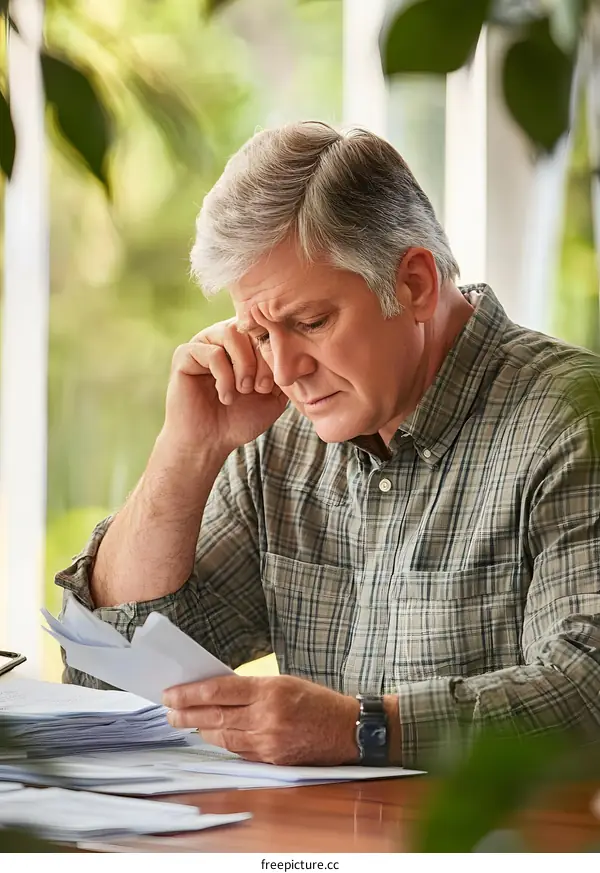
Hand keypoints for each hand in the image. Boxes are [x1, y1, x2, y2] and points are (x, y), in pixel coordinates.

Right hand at [161, 318, 287, 456]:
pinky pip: (211, 352)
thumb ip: (287, 375)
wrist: (210, 442)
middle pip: (250, 326)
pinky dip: (224, 376)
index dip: (277, 351)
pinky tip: (226, 397)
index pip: (267, 327)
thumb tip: (308, 359)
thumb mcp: (273, 397)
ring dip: (244, 365)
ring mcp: (203, 342)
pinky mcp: (185, 354)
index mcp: (245, 342)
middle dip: (262, 359)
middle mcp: (223, 336)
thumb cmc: (240, 419)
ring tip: (244, 390)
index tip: (277, 383)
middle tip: (260, 388)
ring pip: (231, 332)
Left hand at [163, 674, 360, 765]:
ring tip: (184, 721)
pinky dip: (223, 742)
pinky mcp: (272, 760)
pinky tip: (211, 734)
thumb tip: (216, 692)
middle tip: (168, 710)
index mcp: (270, 690)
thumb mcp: (284, 682)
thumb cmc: (316, 701)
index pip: (219, 691)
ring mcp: (269, 741)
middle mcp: (267, 716)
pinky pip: (239, 751)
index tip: (171, 692)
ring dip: (201, 729)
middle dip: (186, 713)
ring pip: (223, 736)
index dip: (190, 692)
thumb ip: (252, 688)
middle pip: (215, 716)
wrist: (347, 729)